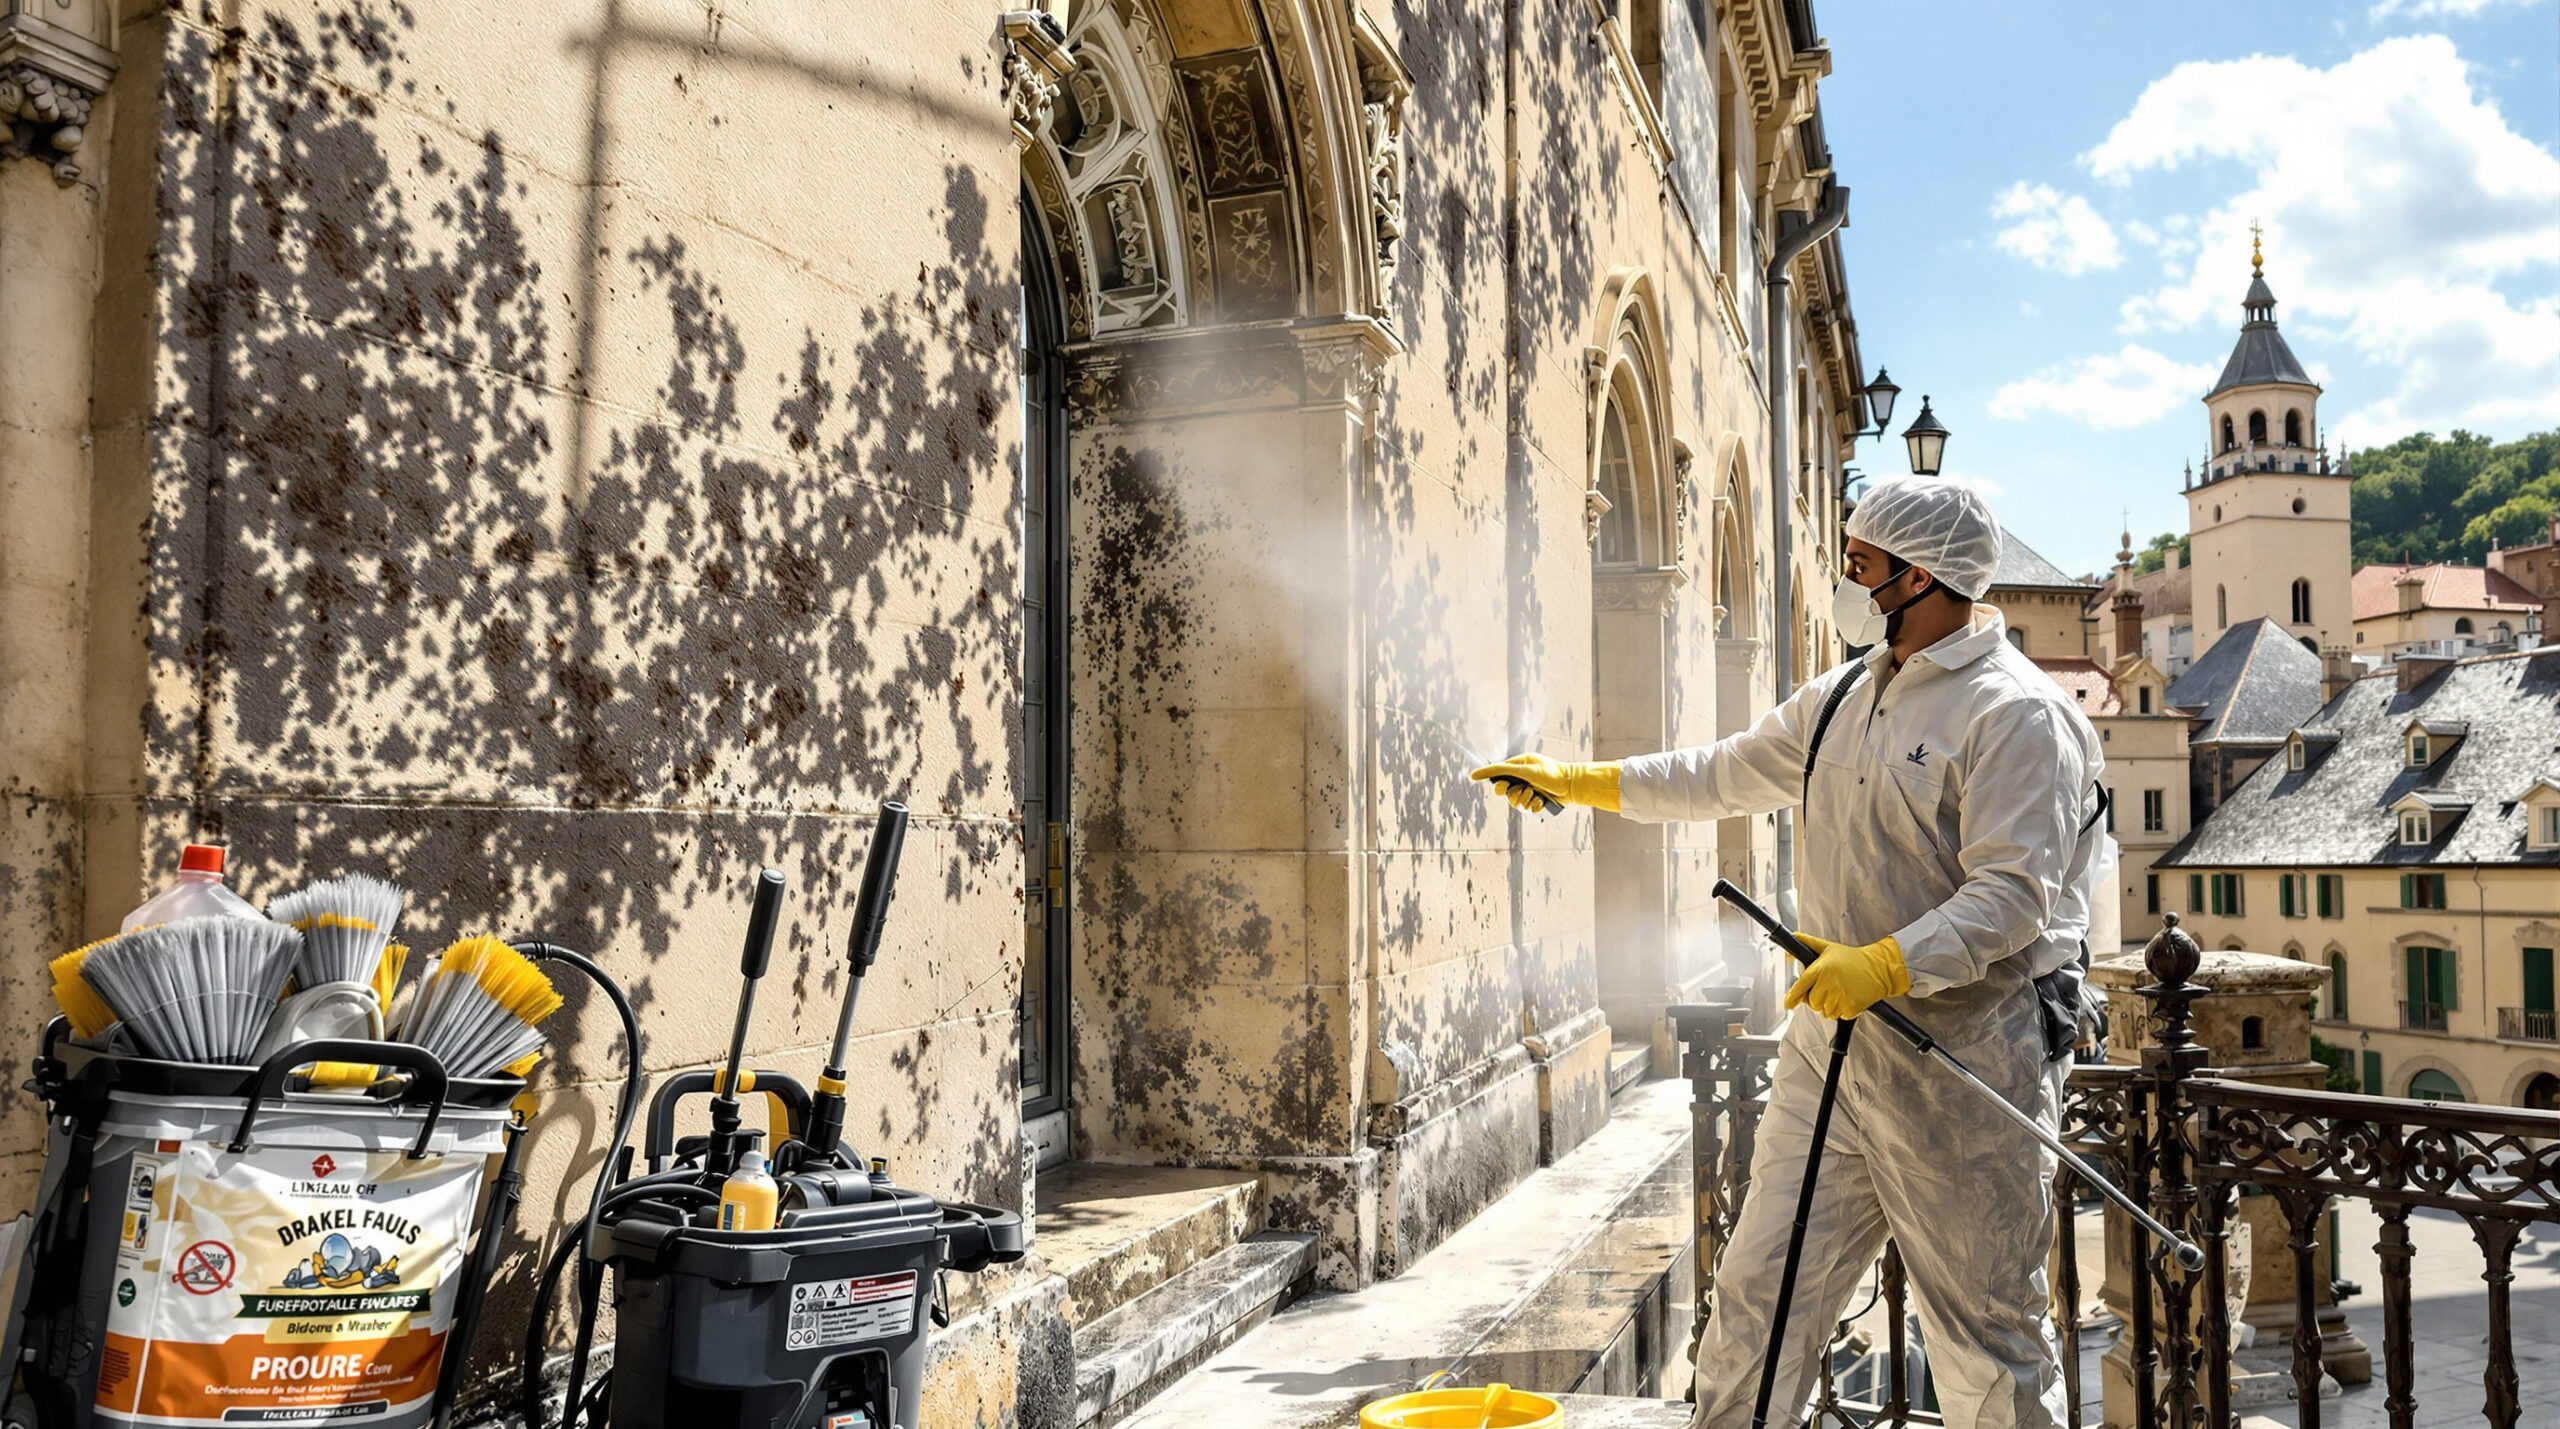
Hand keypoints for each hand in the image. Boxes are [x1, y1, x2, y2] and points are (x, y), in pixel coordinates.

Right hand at [1469, 753, 1621, 811]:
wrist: (1572, 786)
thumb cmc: (1550, 774)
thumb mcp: (1524, 770)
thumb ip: (1501, 771)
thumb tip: (1477, 773)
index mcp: (1520, 765)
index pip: (1499, 774)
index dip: (1499, 783)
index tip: (1499, 787)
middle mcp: (1524, 776)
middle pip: (1506, 791)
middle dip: (1515, 794)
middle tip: (1525, 791)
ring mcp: (1530, 788)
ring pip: (1516, 802)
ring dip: (1525, 801)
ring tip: (1536, 796)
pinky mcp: (1537, 799)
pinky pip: (1527, 808)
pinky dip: (1534, 806)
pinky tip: (1543, 800)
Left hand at [1783, 932, 1910, 1019]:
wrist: (1879, 968)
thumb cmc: (1854, 958)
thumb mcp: (1829, 947)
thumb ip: (1808, 942)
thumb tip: (1793, 940)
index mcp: (1821, 969)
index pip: (1800, 987)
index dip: (1792, 998)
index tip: (1788, 1004)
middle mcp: (1829, 983)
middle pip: (1812, 1003)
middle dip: (1816, 999)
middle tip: (1827, 990)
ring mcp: (1840, 996)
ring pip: (1824, 1012)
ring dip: (1829, 1006)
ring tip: (1839, 992)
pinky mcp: (1851, 1007)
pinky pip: (1838, 1016)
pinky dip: (1841, 1011)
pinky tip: (1847, 998)